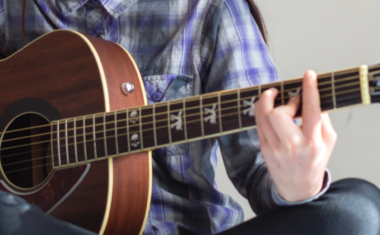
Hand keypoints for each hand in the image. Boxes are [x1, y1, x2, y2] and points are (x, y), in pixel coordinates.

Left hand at [254, 70, 336, 201]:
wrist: (297, 188)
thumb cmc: (314, 162)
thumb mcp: (328, 142)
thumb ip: (323, 120)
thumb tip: (311, 98)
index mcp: (312, 142)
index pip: (310, 111)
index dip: (309, 90)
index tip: (308, 75)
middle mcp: (292, 145)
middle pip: (279, 114)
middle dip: (283, 101)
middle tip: (290, 100)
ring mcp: (274, 147)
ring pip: (263, 116)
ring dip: (267, 100)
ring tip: (274, 96)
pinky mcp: (263, 147)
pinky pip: (258, 122)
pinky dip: (262, 110)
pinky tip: (269, 108)